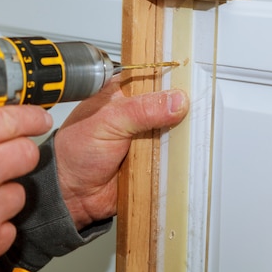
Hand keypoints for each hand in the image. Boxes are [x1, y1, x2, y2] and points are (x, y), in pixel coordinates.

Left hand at [54, 79, 188, 228]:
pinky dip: (182, 157)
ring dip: (184, 135)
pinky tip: (188, 154)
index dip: (175, 78)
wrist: (74, 194)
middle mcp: (140, 113)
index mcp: (125, 92)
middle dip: (185, 109)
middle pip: (172, 104)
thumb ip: (142, 110)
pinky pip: (176, 156)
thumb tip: (176, 100)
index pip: (156, 77)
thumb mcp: (108, 121)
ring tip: (194, 134)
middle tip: (198, 111)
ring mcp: (149, 136)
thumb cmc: (77, 151)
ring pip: (177, 130)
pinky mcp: (156, 159)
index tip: (193, 82)